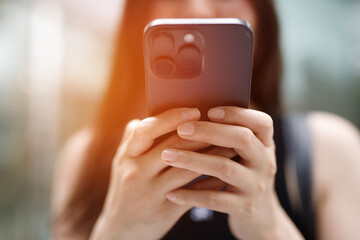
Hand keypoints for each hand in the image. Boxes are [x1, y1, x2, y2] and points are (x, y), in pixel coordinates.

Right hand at [90, 108, 231, 239]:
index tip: (195, 111)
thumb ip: (137, 139)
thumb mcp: (124, 162)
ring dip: (212, 156)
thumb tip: (159, 113)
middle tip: (223, 125)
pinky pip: (193, 193)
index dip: (172, 118)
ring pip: (187, 170)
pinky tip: (224, 174)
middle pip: (172, 147)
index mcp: (126, 155)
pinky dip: (210, 182)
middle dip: (201, 134)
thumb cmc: (127, 188)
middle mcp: (136, 173)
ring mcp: (150, 193)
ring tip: (230, 146)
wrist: (121, 229)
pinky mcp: (165, 211)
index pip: (147, 129)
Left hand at [162, 107, 302, 239]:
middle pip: (241, 139)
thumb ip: (229, 136)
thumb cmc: (243, 175)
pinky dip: (191, 195)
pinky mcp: (244, 208)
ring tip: (167, 155)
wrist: (260, 216)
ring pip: (224, 168)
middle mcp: (264, 162)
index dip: (236, 114)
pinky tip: (171, 192)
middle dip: (209, 131)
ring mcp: (256, 186)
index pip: (261, 122)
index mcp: (265, 144)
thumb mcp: (245, 154)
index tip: (209, 111)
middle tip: (181, 130)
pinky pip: (214, 199)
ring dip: (193, 160)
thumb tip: (191, 116)